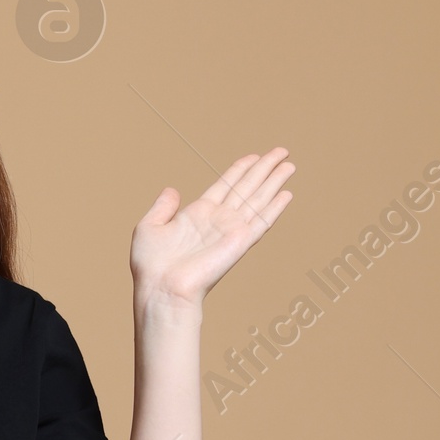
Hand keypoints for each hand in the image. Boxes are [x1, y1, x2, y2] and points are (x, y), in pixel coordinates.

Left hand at [130, 147, 293, 309]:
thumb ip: (162, 207)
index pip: (226, 185)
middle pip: (247, 187)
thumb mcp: (149, 228)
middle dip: (265, 168)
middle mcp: (218, 221)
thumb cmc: (151, 266)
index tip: (255, 156)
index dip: (241, 169)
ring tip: (290, 164)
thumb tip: (172, 190)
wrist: (161, 289)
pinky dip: (275, 207)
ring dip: (274, 181)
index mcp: (198, 215)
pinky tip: (287, 194)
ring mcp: (231, 231)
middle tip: (282, 151)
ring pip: (258, 199)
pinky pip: (261, 221)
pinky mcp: (239, 243)